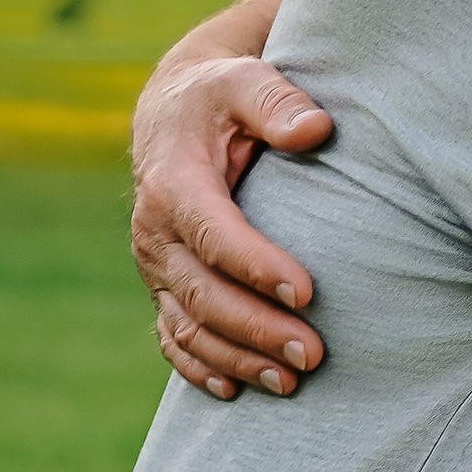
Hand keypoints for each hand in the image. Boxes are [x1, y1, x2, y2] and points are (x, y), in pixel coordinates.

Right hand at [133, 53, 330, 401]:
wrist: (172, 114)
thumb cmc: (221, 97)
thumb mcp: (244, 80)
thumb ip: (277, 101)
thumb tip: (317, 129)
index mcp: (173, 184)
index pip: (215, 235)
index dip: (256, 267)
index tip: (307, 291)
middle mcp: (155, 233)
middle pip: (203, 294)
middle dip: (256, 329)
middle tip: (312, 354)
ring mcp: (155, 266)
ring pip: (189, 326)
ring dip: (237, 359)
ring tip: (292, 381)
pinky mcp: (163, 286)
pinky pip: (172, 337)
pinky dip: (199, 367)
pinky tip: (235, 390)